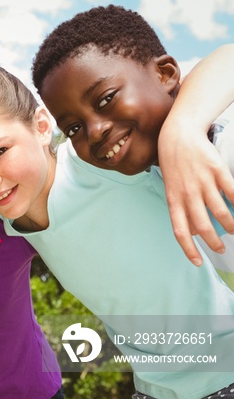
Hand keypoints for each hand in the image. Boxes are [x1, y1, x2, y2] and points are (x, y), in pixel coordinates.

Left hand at [158, 124, 233, 264]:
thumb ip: (181, 208)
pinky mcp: (217, 170)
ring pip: (220, 212)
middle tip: (222, 248)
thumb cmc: (175, 166)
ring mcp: (203, 182)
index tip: (198, 262)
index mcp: (173, 199)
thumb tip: (192, 230)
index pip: (180, 231)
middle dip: (214, 242)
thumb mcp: (171, 188)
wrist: (178, 136)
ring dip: (230, 225)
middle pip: (202, 226)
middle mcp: (187, 193)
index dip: (189, 249)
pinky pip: (233, 192)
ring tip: (233, 230)